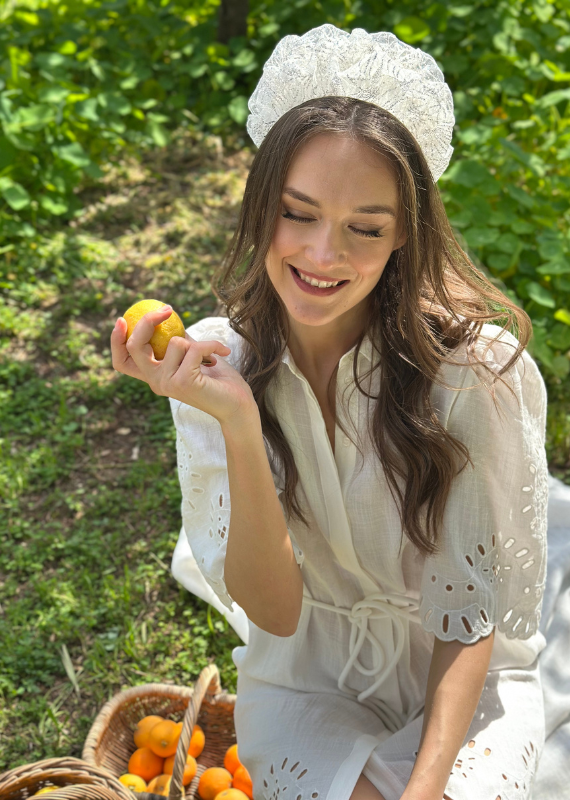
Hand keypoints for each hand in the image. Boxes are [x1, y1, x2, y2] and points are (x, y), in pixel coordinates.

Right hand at [110, 307, 257, 424]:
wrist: (238, 405)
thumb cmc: (218, 380)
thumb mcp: (193, 356)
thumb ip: (178, 342)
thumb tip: (166, 315)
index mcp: (154, 377)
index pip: (122, 362)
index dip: (115, 341)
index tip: (122, 320)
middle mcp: (155, 382)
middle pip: (134, 346)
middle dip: (147, 321)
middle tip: (167, 308)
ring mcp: (167, 384)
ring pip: (174, 342)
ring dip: (198, 342)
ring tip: (210, 355)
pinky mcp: (183, 382)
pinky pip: (194, 347)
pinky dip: (211, 344)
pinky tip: (222, 353)